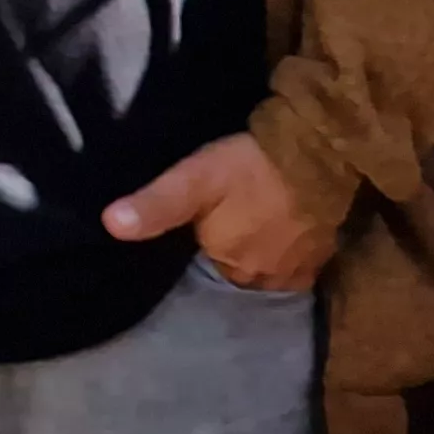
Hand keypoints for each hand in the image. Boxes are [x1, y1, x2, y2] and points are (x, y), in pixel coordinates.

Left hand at [105, 133, 337, 290]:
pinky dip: (283, 252)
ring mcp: (297, 271)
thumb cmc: (248, 167)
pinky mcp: (322, 256)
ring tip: (248, 227)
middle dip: (225, 254)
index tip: (192, 232)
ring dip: (256, 255)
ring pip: (264, 271)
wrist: (317, 153)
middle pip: (234, 272)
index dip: (195, 250)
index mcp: (230, 266)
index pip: (201, 271)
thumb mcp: (192, 180)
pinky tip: (276, 231)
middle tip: (221, 223)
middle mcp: (264, 280)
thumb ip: (155, 206)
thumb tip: (111, 226)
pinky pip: (294, 264)